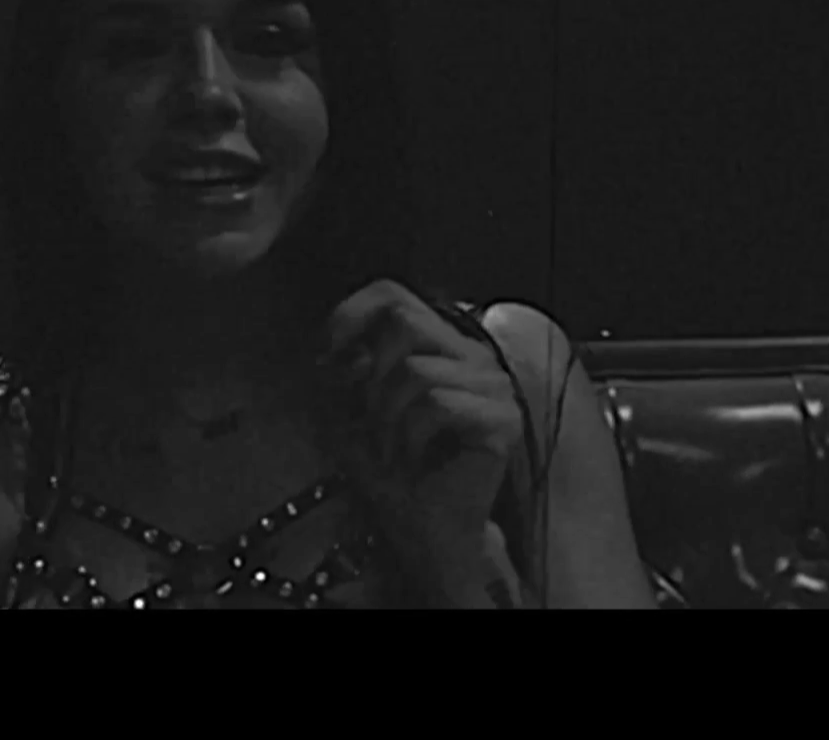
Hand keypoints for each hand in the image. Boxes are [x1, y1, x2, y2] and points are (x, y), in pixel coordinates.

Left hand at [318, 279, 523, 603]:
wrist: (425, 533)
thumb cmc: (393, 474)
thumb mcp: (351, 414)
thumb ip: (341, 373)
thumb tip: (327, 348)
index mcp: (440, 347)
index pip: (394, 294)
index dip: (351, 314)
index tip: (326, 353)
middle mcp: (473, 357)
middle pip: (406, 320)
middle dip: (372, 374)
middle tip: (371, 421)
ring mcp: (494, 386)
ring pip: (417, 369)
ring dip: (388, 417)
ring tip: (391, 450)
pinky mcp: (502, 418)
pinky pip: (438, 403)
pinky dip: (412, 436)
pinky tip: (414, 461)